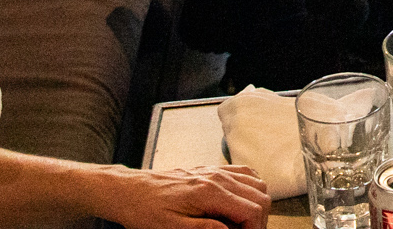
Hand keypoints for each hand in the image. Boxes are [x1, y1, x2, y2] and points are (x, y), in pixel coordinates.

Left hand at [98, 164, 270, 228]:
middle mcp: (218, 177)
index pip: (252, 209)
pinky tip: (239, 206)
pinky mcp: (212, 170)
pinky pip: (244, 174)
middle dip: (259, 221)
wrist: (131, 190)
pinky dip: (250, 190)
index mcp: (210, 192)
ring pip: (256, 183)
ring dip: (256, 206)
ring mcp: (216, 171)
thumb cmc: (147, 211)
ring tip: (241, 226)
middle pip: (260, 195)